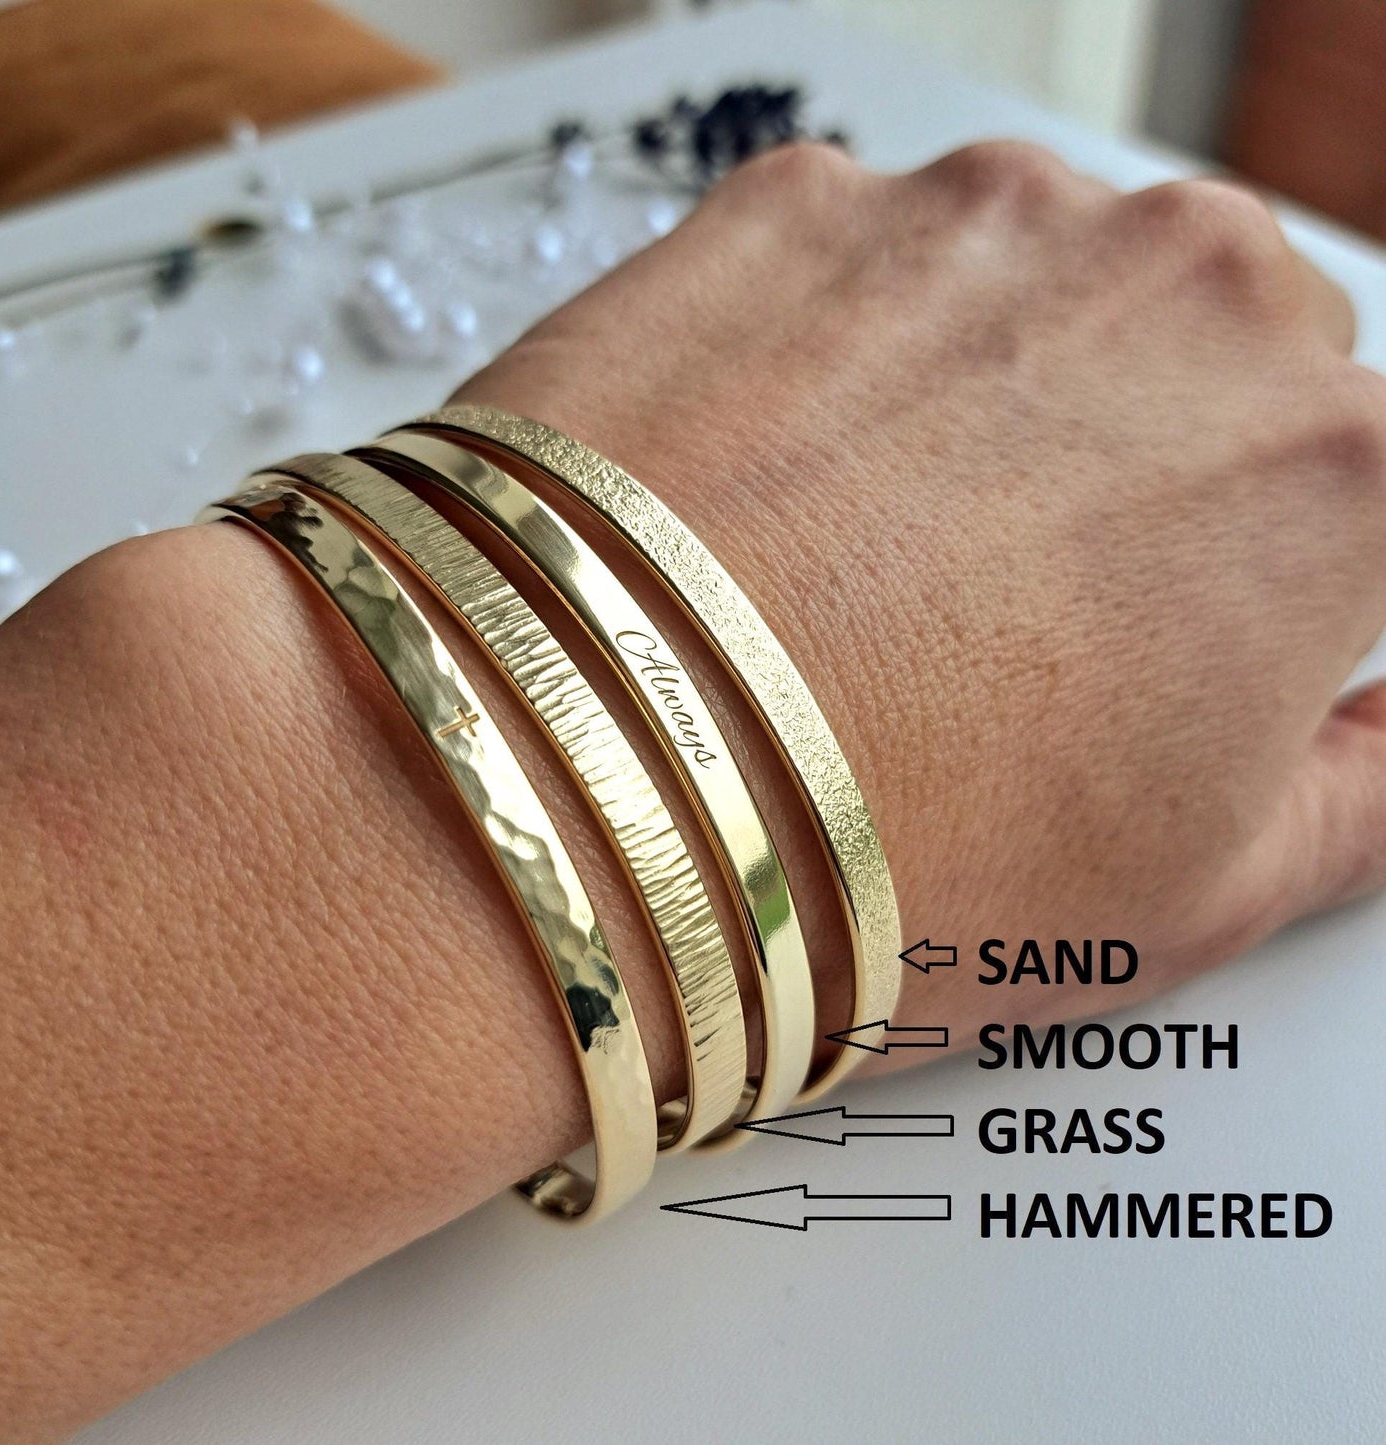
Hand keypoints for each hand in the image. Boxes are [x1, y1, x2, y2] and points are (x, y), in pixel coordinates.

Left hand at [455, 140, 1385, 1045]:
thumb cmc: (880, 871)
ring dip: (981, 403)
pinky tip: (765, 491)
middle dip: (1134, 472)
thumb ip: (1356, 787)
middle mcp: (1181, 297)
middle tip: (995, 617)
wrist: (582, 788)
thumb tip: (1377, 733)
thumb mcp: (1193, 894)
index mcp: (1333, 471)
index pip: (1355, 490)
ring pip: (1034, 300)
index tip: (1162, 634)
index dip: (1253, 579)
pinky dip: (834, 356)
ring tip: (860, 564)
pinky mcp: (793, 208)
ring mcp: (974, 232)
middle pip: (1205, 368)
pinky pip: (863, 268)